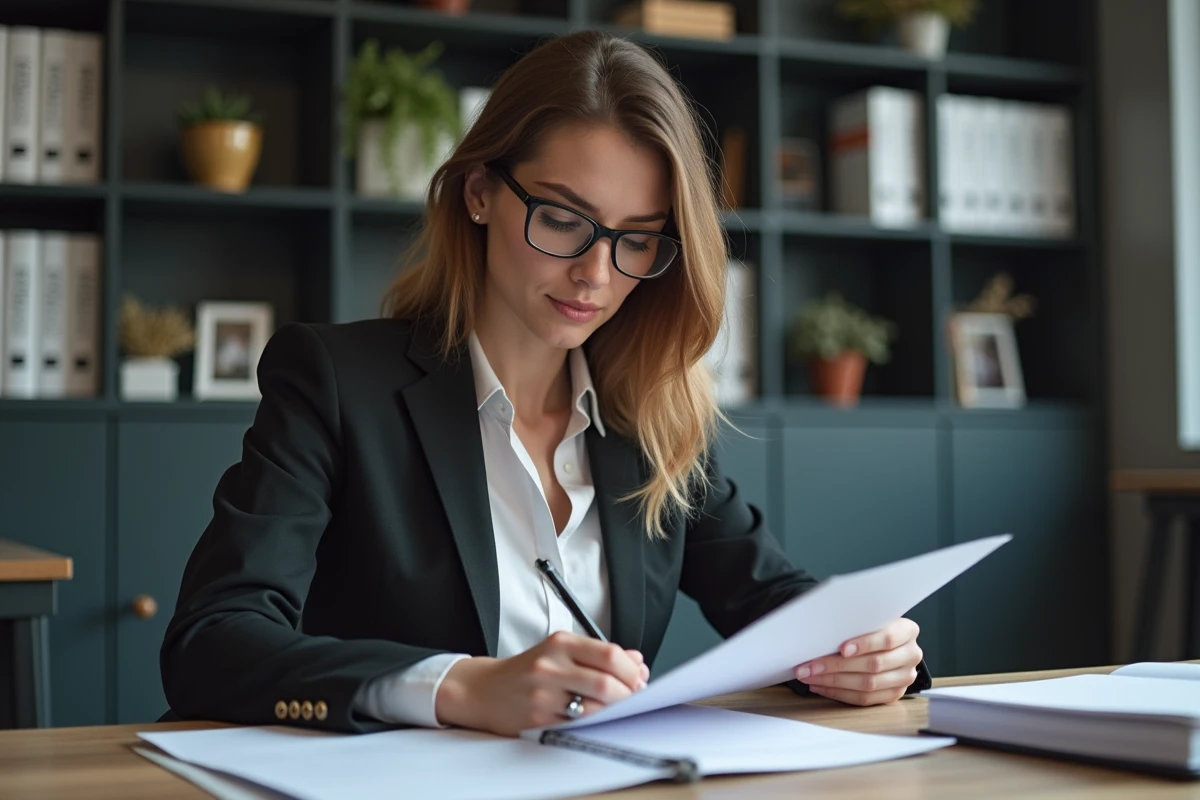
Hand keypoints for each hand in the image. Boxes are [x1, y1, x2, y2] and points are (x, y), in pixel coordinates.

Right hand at [434, 631, 649, 735]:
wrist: (484, 689)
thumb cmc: (528, 670)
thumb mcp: (560, 651)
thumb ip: (599, 654)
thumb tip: (637, 661)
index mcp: (560, 643)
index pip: (609, 655)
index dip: (631, 671)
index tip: (639, 679)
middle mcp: (550, 666)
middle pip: (605, 683)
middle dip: (629, 694)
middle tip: (635, 698)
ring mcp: (543, 694)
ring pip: (594, 708)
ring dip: (614, 712)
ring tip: (618, 709)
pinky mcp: (538, 719)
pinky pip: (577, 726)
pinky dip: (594, 724)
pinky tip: (596, 720)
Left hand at [792, 618, 921, 706]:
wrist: (888, 641)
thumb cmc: (872, 626)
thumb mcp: (869, 618)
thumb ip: (855, 623)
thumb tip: (822, 632)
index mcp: (907, 631)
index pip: (887, 638)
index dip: (864, 644)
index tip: (842, 648)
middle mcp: (911, 655)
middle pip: (874, 664)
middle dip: (837, 665)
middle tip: (810, 665)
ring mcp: (904, 677)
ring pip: (868, 684)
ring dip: (833, 681)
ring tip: (810, 676)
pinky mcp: (894, 694)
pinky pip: (864, 699)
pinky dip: (838, 693)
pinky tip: (820, 685)